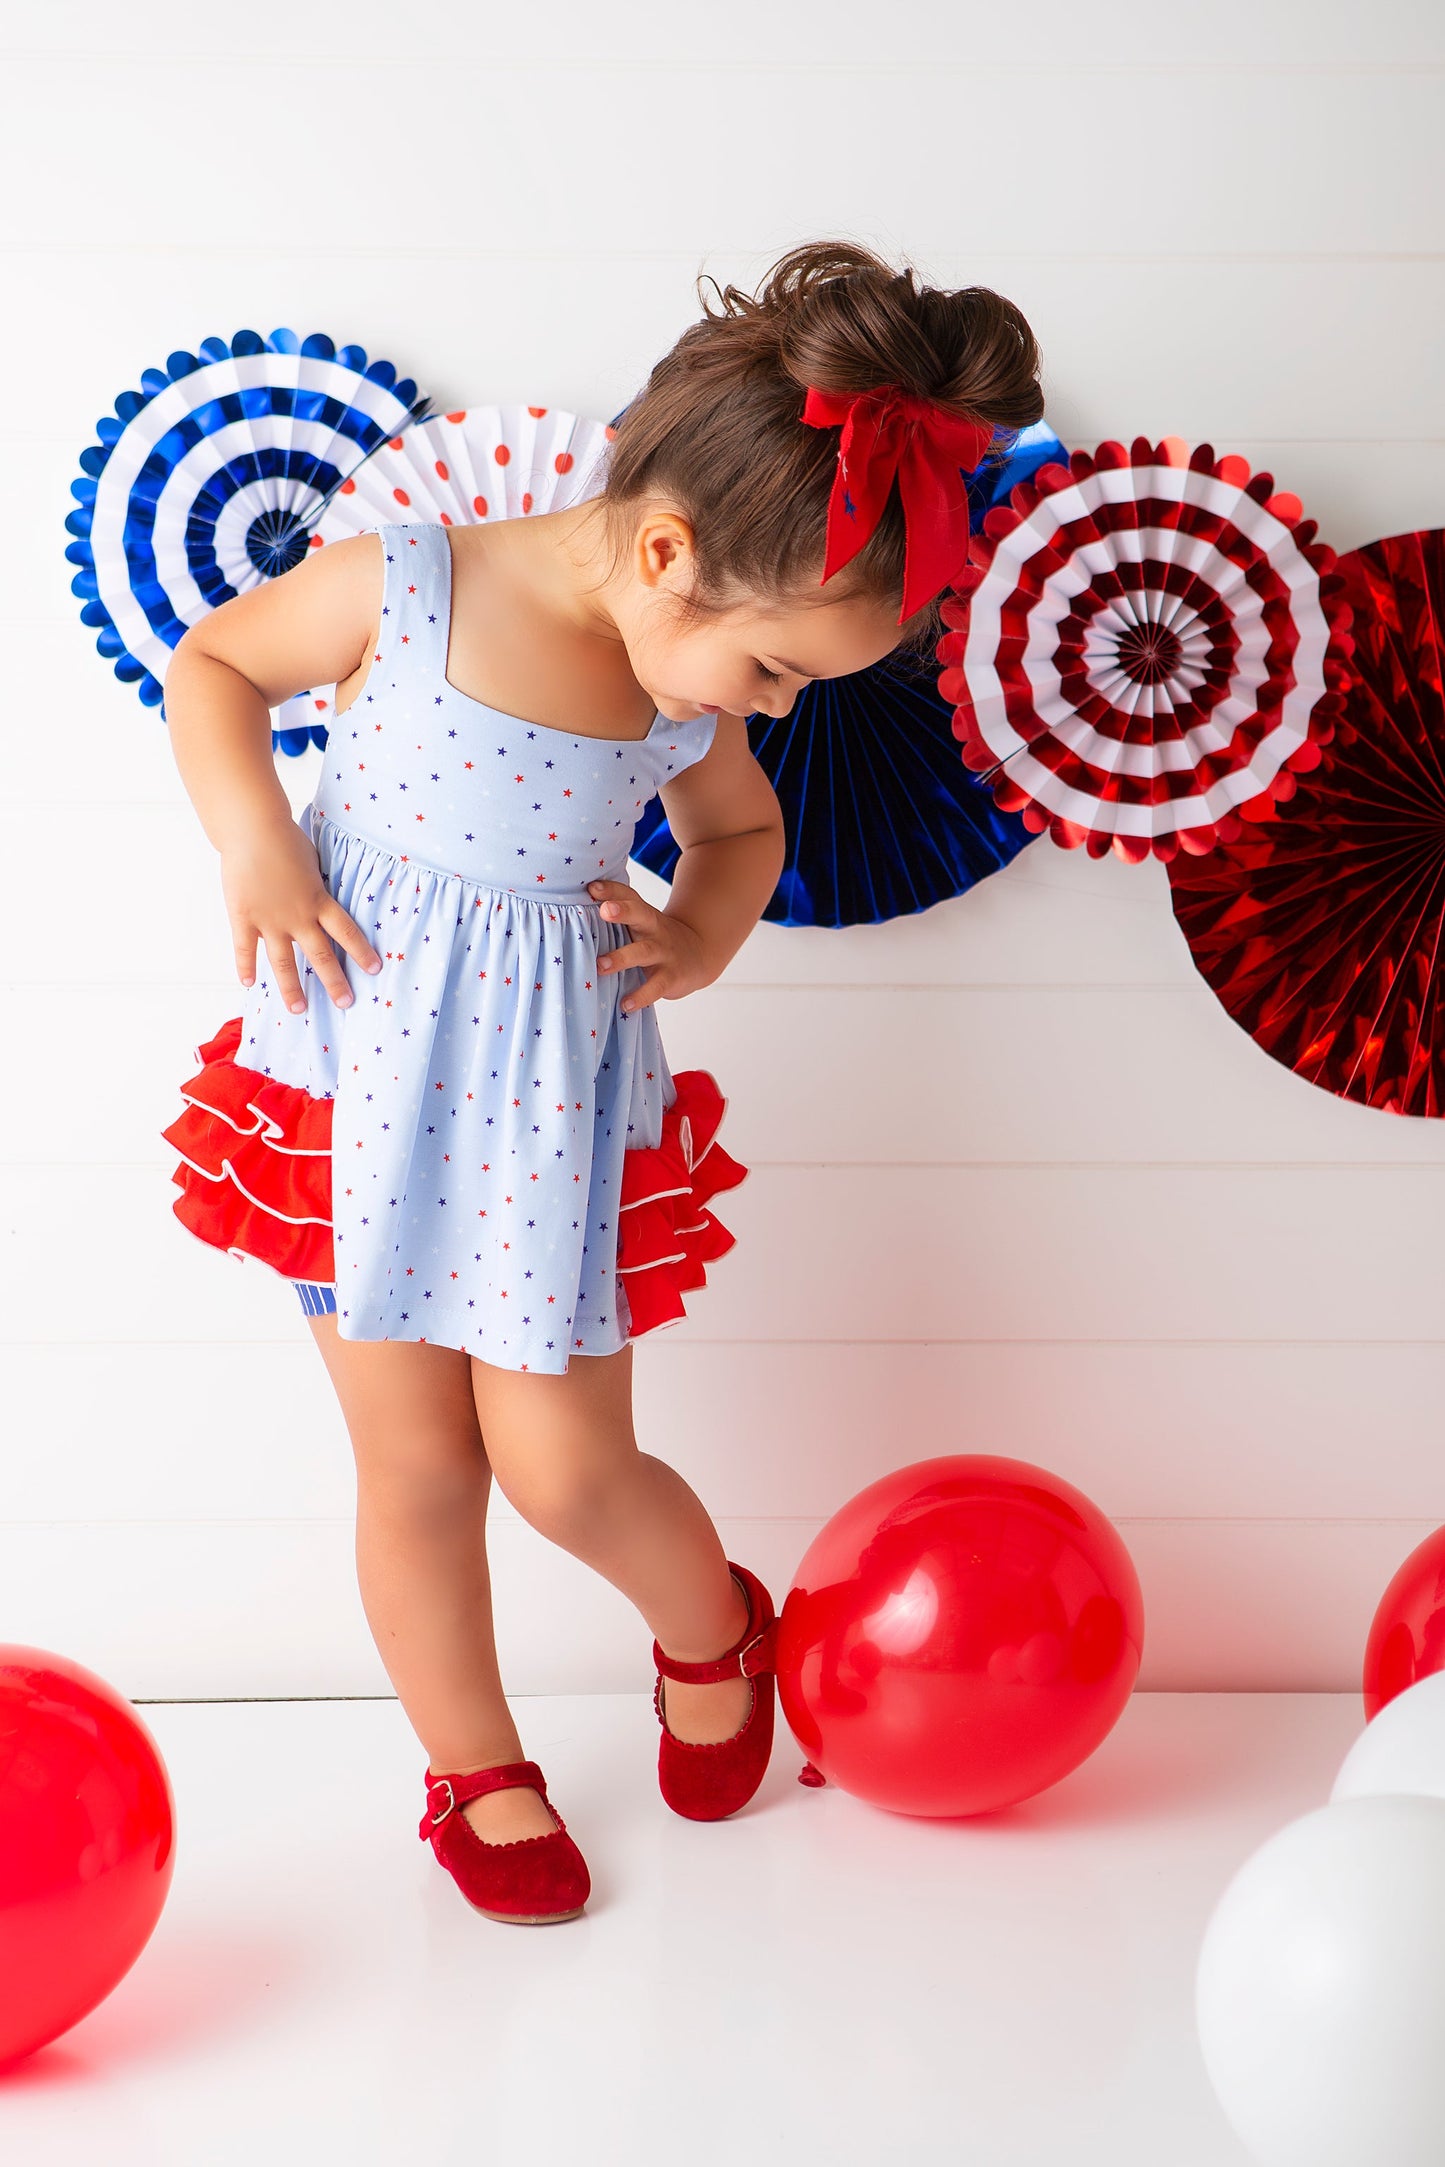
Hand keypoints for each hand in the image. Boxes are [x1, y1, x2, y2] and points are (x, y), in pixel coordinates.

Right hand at [221, 815, 381, 1013]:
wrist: (252, 828)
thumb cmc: (284, 838)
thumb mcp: (312, 862)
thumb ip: (317, 885)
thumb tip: (324, 896)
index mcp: (318, 900)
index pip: (347, 931)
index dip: (361, 951)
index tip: (374, 970)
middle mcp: (298, 916)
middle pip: (321, 955)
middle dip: (334, 981)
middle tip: (346, 1003)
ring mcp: (270, 920)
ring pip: (284, 961)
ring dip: (292, 987)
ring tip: (298, 1009)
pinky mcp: (244, 917)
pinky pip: (246, 949)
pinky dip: (245, 966)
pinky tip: (248, 984)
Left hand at [588, 880, 706, 1013]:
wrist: (700, 954)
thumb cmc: (656, 938)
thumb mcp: (641, 924)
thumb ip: (616, 918)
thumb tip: (569, 915)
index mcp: (643, 914)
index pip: (628, 896)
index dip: (611, 890)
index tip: (591, 887)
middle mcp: (654, 929)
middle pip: (639, 914)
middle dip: (622, 911)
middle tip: (604, 911)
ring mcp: (663, 953)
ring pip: (643, 952)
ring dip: (621, 958)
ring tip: (600, 966)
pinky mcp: (671, 977)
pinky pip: (656, 986)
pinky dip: (641, 996)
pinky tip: (625, 1004)